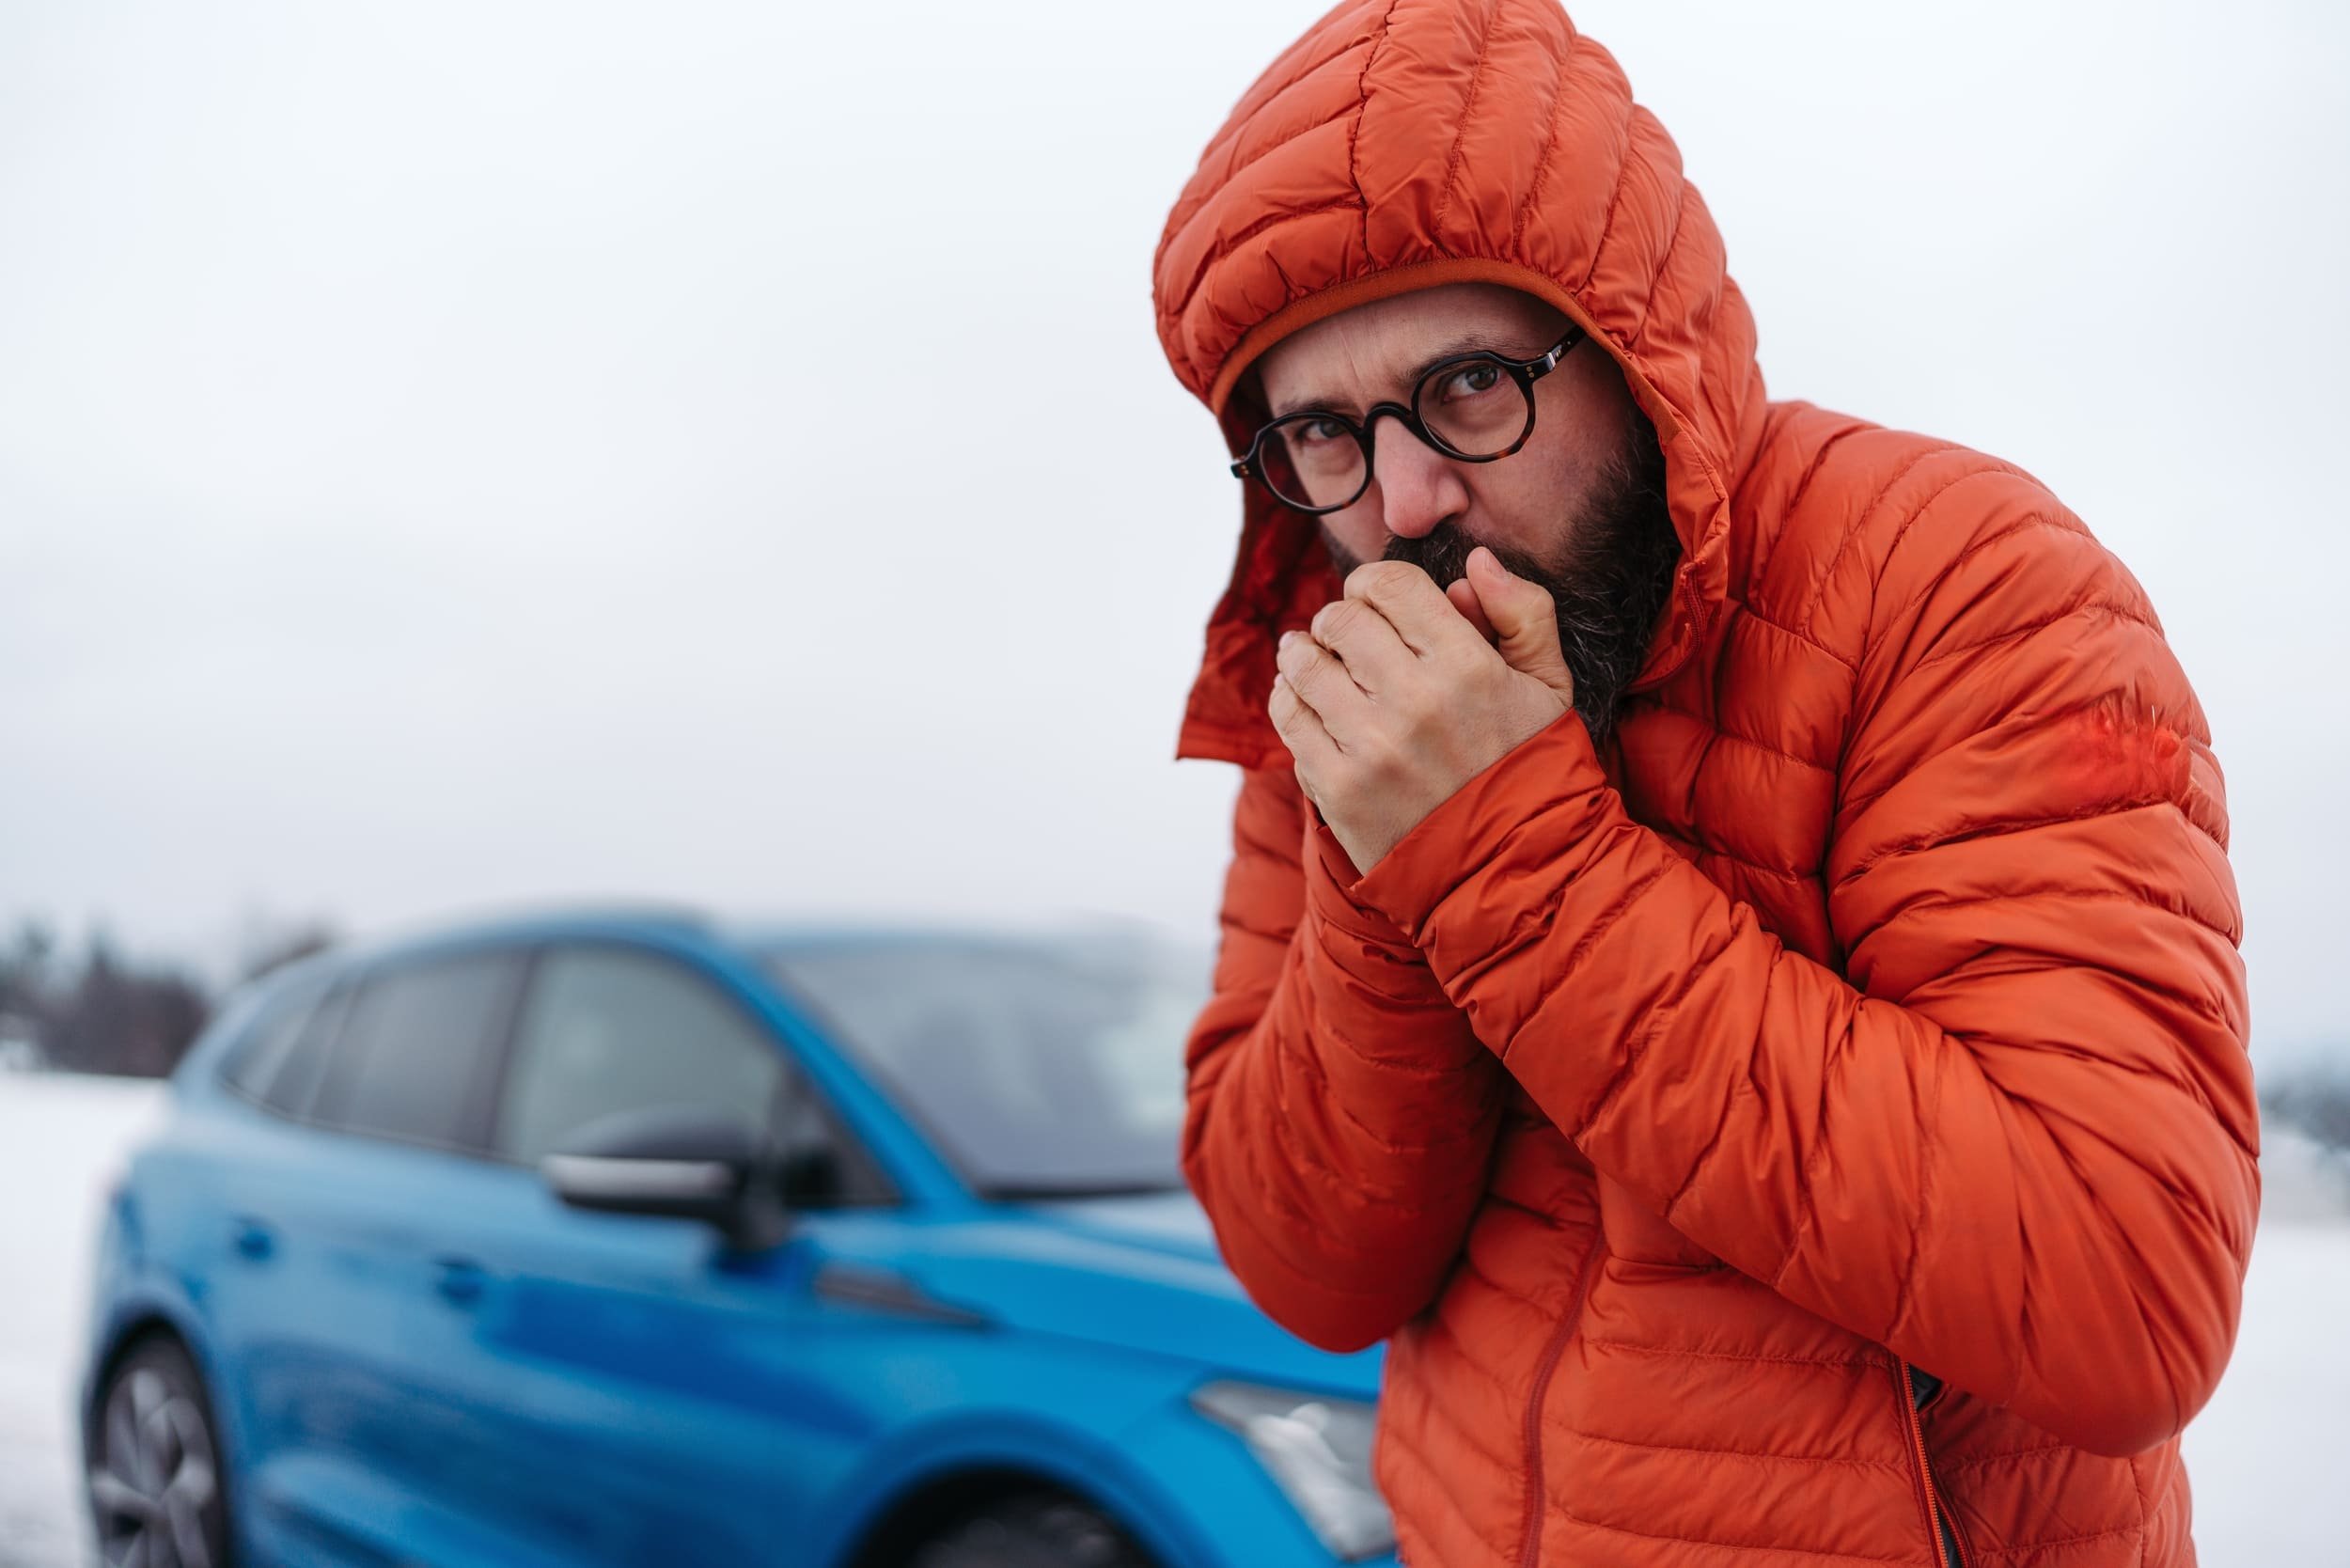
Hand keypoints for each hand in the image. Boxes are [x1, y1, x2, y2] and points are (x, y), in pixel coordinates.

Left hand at [1269, 546, 1577, 872]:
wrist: (1509, 870)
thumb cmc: (1528, 769)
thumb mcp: (1548, 687)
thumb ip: (1522, 613)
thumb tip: (1477, 563)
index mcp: (1467, 665)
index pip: (1388, 584)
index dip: (1373, 584)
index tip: (1375, 602)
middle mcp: (1414, 700)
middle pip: (1340, 618)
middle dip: (1340, 620)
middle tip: (1348, 639)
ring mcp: (1370, 746)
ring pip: (1303, 662)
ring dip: (1305, 654)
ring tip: (1316, 660)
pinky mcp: (1337, 788)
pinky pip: (1288, 716)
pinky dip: (1290, 698)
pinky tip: (1308, 702)